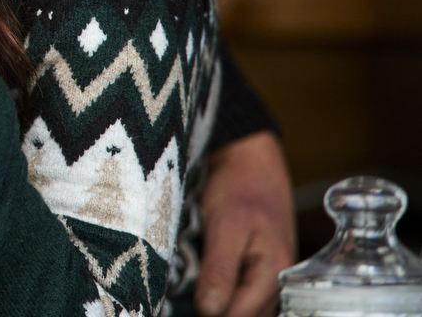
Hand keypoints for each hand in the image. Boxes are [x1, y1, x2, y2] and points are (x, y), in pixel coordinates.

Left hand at [196, 131, 295, 316]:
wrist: (248, 156)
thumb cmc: (238, 184)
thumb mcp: (225, 225)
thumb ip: (219, 270)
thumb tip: (209, 311)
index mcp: (274, 274)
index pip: (238, 316)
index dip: (208, 312)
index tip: (181, 298)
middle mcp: (277, 281)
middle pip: (242, 314)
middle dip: (212, 306)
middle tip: (185, 282)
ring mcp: (268, 275)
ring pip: (241, 305)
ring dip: (217, 297)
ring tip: (191, 276)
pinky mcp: (255, 267)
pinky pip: (239, 290)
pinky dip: (220, 287)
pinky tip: (203, 275)